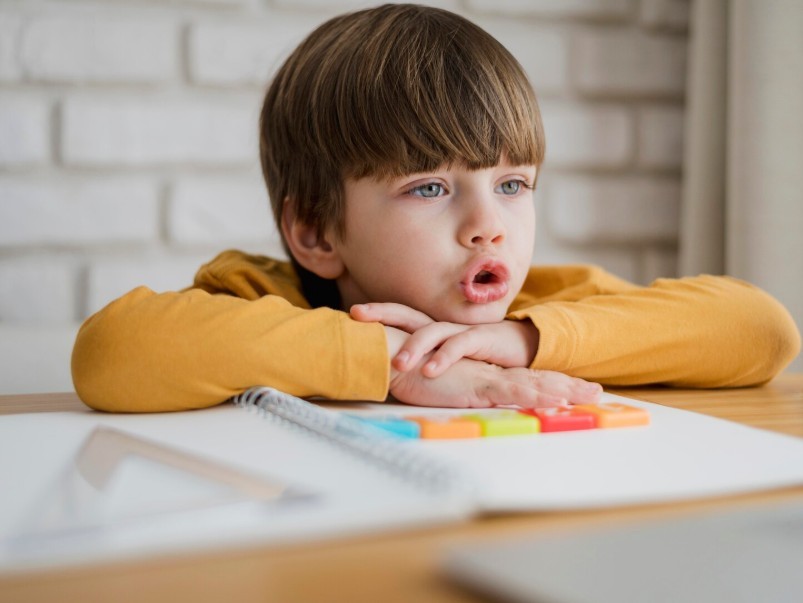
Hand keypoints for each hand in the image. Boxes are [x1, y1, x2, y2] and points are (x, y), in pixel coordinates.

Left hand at [352, 302, 538, 376]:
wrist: (519, 348)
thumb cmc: (476, 355)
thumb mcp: (443, 356)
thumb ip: (420, 358)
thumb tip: (387, 368)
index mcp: (431, 327)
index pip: (399, 314)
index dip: (377, 311)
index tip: (351, 312)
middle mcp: (442, 324)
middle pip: (408, 313)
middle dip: (382, 314)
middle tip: (357, 315)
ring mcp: (459, 330)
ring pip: (431, 332)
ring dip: (413, 346)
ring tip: (396, 363)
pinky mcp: (480, 339)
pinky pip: (458, 347)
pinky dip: (443, 358)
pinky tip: (430, 371)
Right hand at [389, 354, 601, 408]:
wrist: (397, 357)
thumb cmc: (416, 372)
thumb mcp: (446, 386)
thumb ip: (463, 391)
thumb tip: (474, 400)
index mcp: (487, 375)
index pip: (526, 378)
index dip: (551, 383)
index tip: (575, 389)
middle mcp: (492, 374)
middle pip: (539, 379)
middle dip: (570, 386)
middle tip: (598, 392)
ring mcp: (487, 378)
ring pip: (534, 384)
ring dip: (564, 390)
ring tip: (590, 396)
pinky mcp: (478, 385)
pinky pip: (513, 392)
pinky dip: (536, 396)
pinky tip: (557, 401)